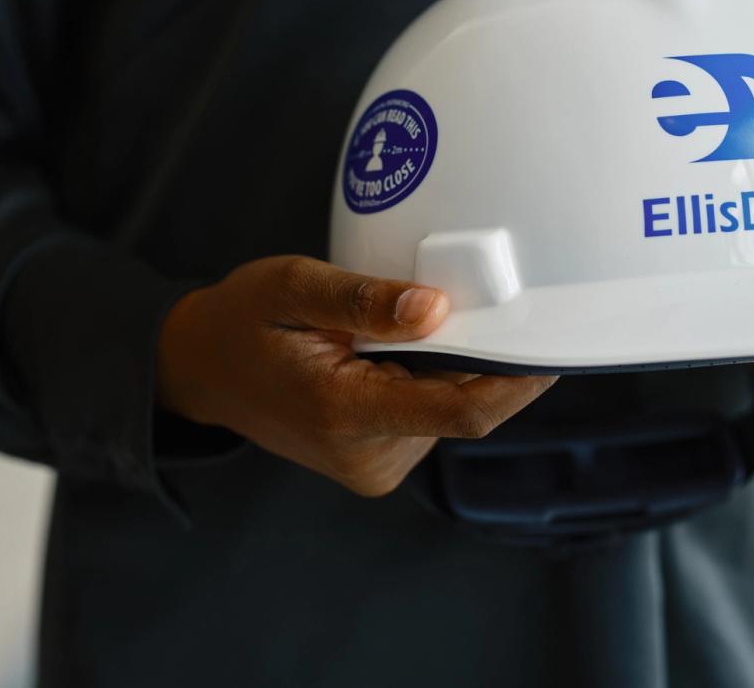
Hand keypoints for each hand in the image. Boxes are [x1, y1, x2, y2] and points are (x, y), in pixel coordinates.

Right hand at [156, 255, 555, 495]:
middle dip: (483, 356)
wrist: (199, 368)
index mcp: (345, 412)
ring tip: (415, 320)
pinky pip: (429, 415)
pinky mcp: (377, 461)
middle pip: (464, 408)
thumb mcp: (292, 287)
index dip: (517, 380)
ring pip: (450, 411)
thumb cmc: (243, 320)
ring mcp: (372, 465)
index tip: (554, 342)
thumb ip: (364, 300)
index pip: (461, 410)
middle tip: (485, 298)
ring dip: (452, 366)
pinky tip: (402, 348)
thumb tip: (435, 309)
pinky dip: (432, 379)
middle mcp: (366, 454)